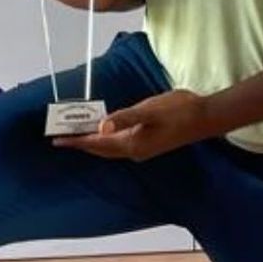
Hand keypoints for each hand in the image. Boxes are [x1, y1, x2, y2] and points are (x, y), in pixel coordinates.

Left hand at [52, 90, 210, 160]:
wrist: (204, 118)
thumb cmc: (178, 111)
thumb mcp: (149, 111)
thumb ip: (125, 118)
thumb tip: (101, 126)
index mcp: (131, 144)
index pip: (96, 143)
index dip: (76, 142)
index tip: (57, 140)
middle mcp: (134, 151)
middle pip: (101, 149)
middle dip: (81, 144)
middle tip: (61, 139)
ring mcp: (142, 148)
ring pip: (110, 148)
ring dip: (93, 143)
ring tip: (77, 135)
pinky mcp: (149, 142)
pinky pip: (120, 144)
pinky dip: (107, 139)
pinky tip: (105, 131)